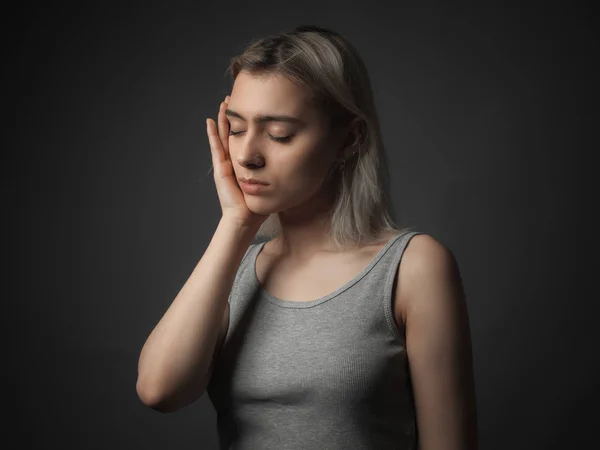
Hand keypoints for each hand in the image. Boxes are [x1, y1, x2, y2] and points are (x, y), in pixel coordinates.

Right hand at [206, 96, 269, 228]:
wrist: (246, 216)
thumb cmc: (259, 202)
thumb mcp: (270, 179)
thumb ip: (277, 169)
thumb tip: (297, 159)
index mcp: (244, 161)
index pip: (244, 136)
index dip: (246, 122)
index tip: (251, 107)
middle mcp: (233, 160)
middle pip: (232, 132)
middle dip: (233, 115)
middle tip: (234, 97)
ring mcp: (224, 163)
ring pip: (223, 136)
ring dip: (223, 119)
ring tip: (224, 103)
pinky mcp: (220, 168)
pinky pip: (216, 147)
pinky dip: (212, 134)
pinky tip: (211, 122)